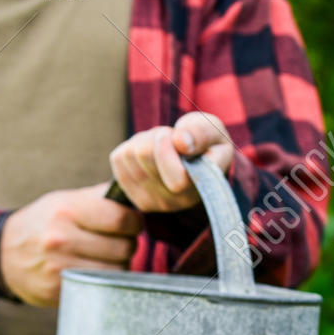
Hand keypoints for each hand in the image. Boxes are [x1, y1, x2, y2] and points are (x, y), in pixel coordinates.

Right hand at [0, 183, 143, 306]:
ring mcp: (59, 267)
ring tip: (106, 256)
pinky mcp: (59, 291)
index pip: (120, 219)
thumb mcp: (64, 200)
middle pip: (124, 248)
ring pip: (116, 271)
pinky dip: (103, 280)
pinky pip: (100, 287)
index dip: (135, 222)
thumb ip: (100, 197)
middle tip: (118, 241)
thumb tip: (135, 193)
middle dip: (128, 244)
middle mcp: (61, 239)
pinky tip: (92, 270)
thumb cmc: (42, 222)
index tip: (132, 223)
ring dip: (119, 265)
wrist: (3, 253)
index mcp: (66, 210)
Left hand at [108, 111, 234, 212]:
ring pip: (132, 155)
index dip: (168, 150)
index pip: (176, 180)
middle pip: (145, 156)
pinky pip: (119, 158)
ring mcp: (147, 200)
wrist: (191, 161)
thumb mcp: (214, 131)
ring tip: (163, 144)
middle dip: (158, 136)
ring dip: (146, 140)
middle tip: (173, 137)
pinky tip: (149, 151)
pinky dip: (133, 145)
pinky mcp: (128, 191)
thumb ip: (202, 133)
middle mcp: (172, 203)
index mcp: (198, 191)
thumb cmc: (206, 144)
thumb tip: (181, 142)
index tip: (177, 136)